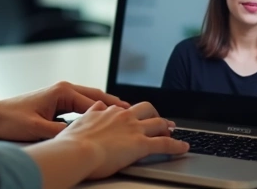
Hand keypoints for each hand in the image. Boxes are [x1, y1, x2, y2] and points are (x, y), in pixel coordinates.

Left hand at [0, 81, 130, 141]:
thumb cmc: (11, 120)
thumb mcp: (38, 129)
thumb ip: (61, 133)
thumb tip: (80, 138)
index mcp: (62, 92)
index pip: (94, 102)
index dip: (112, 111)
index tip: (128, 117)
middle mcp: (63, 89)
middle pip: (96, 96)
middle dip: (114, 105)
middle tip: (132, 112)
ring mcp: (59, 94)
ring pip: (89, 100)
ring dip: (104, 107)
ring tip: (122, 115)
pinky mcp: (55, 102)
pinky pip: (80, 105)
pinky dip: (92, 111)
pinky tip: (99, 120)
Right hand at [58, 101, 189, 179]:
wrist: (76, 151)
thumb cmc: (73, 142)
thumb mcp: (80, 122)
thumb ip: (91, 113)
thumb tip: (97, 105)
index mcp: (109, 113)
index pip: (126, 110)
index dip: (134, 114)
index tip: (137, 117)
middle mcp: (124, 117)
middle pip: (147, 110)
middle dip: (155, 115)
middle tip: (161, 122)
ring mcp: (134, 130)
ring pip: (159, 124)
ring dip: (168, 128)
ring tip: (175, 133)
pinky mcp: (142, 145)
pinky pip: (165, 144)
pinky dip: (177, 145)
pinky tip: (184, 148)